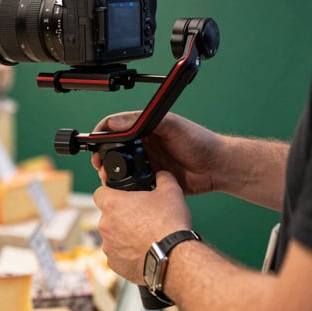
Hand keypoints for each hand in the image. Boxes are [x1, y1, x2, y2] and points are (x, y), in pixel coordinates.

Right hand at [91, 111, 221, 195]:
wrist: (217, 167)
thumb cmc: (200, 141)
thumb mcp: (172, 125)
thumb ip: (144, 121)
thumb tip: (117, 122)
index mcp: (146, 128)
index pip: (116, 127)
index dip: (102, 134)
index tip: (95, 144)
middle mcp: (145, 144)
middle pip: (114, 149)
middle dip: (103, 157)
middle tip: (99, 165)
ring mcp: (148, 162)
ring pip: (121, 168)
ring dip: (113, 173)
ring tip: (108, 178)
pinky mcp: (153, 179)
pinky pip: (134, 183)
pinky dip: (127, 187)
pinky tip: (125, 189)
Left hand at [93, 170, 191, 284]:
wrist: (174, 258)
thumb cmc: (169, 225)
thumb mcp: (171, 191)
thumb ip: (162, 178)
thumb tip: (161, 175)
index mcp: (112, 204)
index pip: (100, 192)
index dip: (111, 193)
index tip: (121, 197)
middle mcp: (105, 225)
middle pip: (108, 216)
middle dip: (122, 216)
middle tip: (141, 218)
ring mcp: (108, 247)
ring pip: (113, 236)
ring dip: (124, 235)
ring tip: (146, 236)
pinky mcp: (115, 264)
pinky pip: (118, 255)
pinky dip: (128, 253)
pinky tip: (144, 251)